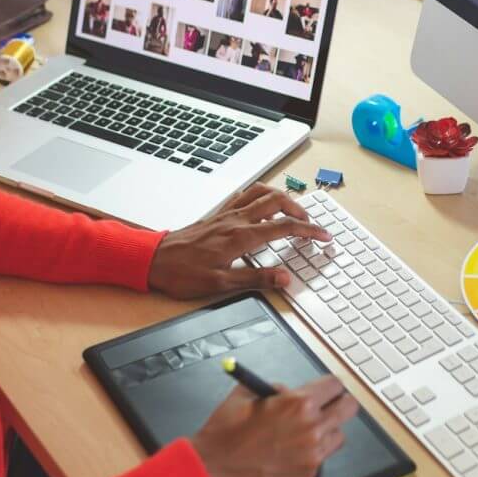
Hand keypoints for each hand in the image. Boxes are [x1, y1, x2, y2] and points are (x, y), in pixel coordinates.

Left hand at [147, 183, 330, 297]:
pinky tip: (263, 203)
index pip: (284, 228)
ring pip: (262, 192)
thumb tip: (284, 278)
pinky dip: (261, 194)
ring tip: (293, 211)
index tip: (324, 236)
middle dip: (300, 210)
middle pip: (277, 201)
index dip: (309, 231)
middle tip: (311, 225)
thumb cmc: (182, 273)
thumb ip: (256, 280)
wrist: (153, 260)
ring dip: (283, 197)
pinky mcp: (218, 214)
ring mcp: (226, 214)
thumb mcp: (220, 284)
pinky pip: (245, 195)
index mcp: (240, 237)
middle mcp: (236, 220)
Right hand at [189, 376, 357, 476]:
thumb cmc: (225, 433)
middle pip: (348, 408)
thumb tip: (286, 390)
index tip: (324, 389)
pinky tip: (290, 450)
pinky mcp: (308, 474)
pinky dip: (312, 451)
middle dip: (338, 403)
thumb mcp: (245, 394)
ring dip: (326, 429)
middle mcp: (312, 427)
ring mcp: (313, 453)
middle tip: (326, 405)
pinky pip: (322, 456)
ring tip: (304, 431)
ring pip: (339, 435)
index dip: (328, 385)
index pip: (335, 385)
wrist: (213, 470)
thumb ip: (273, 389)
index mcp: (299, 403)